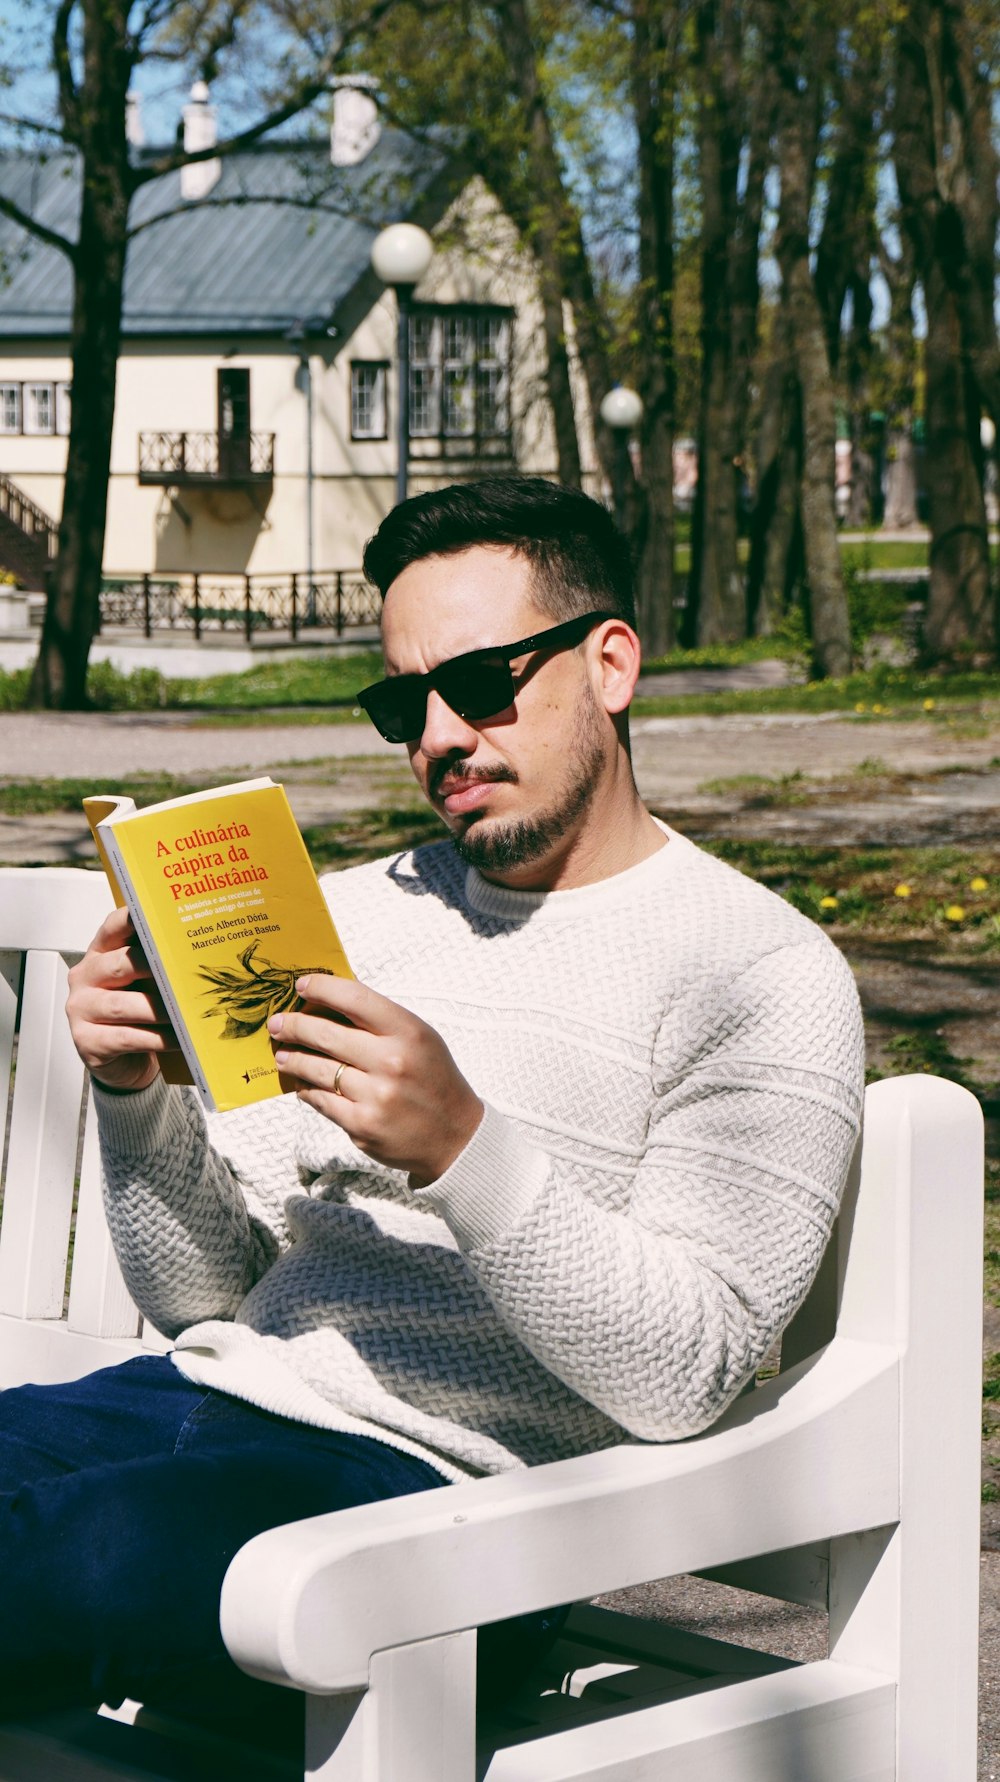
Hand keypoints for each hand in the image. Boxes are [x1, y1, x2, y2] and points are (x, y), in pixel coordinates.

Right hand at [66, 907, 178, 1092]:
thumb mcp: (144, 983)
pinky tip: (179, 1039)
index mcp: (99, 954)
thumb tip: (195, 953)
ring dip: (160, 1009)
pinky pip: (127, 1037)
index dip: (133, 919)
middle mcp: (85, 977)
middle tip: (182, 971)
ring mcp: (81, 1010)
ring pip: (124, 1005)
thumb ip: (157, 964)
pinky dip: (157, 1039)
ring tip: (186, 1012)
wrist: (122, 1062)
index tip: (158, 915)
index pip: (113, 928)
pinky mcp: (87, 1041)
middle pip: (118, 964)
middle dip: (153, 967)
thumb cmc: (137, 1014)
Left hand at [268, 975, 483, 1186]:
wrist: (455, 1136)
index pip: (355, 999)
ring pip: (317, 1069)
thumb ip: (381, 1021)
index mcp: (408, 1032)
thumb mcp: (420, 1038)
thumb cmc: (433, 1079)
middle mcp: (392, 1062)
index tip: (302, 985)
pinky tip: (302, 1083)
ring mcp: (376, 1096)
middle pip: (326, 1034)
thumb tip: (330, 1002)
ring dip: (293, 1059)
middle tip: (277, 1024)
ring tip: (283, 1054)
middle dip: (294, 1026)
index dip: (322, 988)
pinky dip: (307, 1089)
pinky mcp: (362, 1126)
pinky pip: (321, 1101)